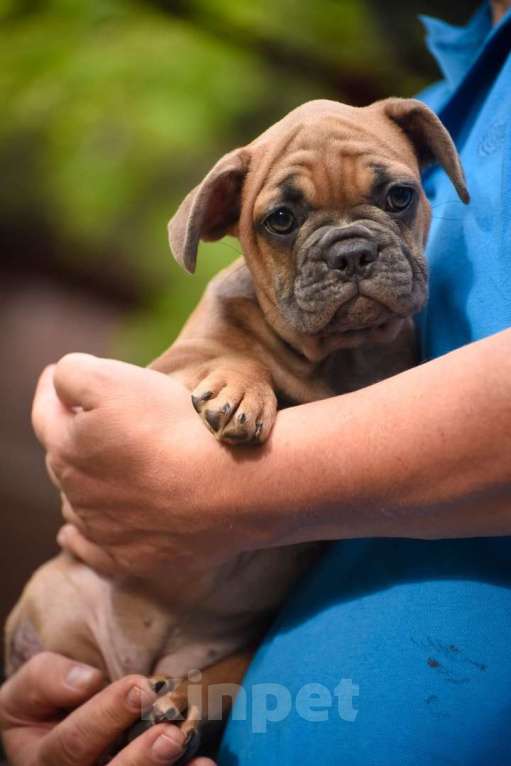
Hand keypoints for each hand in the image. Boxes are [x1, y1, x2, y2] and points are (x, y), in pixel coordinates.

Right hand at [0, 652, 214, 764]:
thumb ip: (50, 679)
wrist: (60, 718)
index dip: (105, 717)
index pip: (70, 746)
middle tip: (170, 734)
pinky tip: (204, 764)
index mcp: (39, 761)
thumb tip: (86, 682)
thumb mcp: (35, 683)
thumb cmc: (48, 698)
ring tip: (185, 747)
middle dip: (138, 761)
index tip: (140, 687)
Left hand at [31, 353, 256, 581]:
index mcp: (67, 447)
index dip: (51, 390)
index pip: (45, 413)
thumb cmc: (175, 427)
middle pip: (63, 459)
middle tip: (90, 420)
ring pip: (77, 503)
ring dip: (80, 485)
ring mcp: (104, 530)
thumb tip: (59, 384)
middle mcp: (77, 493)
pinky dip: (81, 539)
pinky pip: (92, 550)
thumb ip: (72, 375)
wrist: (231, 486)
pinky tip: (73, 533)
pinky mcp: (133, 558)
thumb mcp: (113, 379)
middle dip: (71, 437)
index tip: (55, 378)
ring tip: (95, 472)